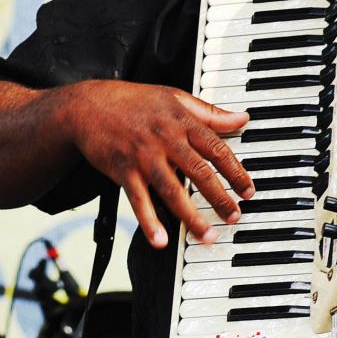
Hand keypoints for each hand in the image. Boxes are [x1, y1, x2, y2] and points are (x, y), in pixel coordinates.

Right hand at [57, 80, 253, 248]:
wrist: (88, 107)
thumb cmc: (134, 101)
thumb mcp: (175, 98)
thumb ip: (210, 113)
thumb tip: (242, 119)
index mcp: (182, 121)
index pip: (217, 148)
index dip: (236, 171)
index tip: (248, 190)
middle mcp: (166, 139)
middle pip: (199, 172)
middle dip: (219, 198)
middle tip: (234, 218)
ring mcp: (144, 157)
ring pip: (172, 190)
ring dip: (191, 216)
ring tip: (207, 236)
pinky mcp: (124, 171)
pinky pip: (139, 200)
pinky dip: (149, 221)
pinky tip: (160, 239)